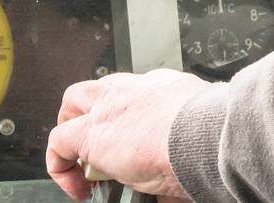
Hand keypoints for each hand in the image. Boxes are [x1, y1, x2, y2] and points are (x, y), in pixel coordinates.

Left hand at [46, 68, 217, 200]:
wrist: (207, 136)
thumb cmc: (214, 138)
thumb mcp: (200, 136)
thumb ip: (183, 148)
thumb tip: (175, 186)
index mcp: (170, 88)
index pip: (142, 93)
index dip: (133, 117)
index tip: (139, 143)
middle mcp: (139, 88)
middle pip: (105, 87)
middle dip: (96, 110)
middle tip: (103, 144)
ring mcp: (112, 106)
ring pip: (75, 100)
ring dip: (73, 127)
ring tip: (80, 159)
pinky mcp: (92, 132)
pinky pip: (59, 142)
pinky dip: (60, 164)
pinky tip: (77, 186)